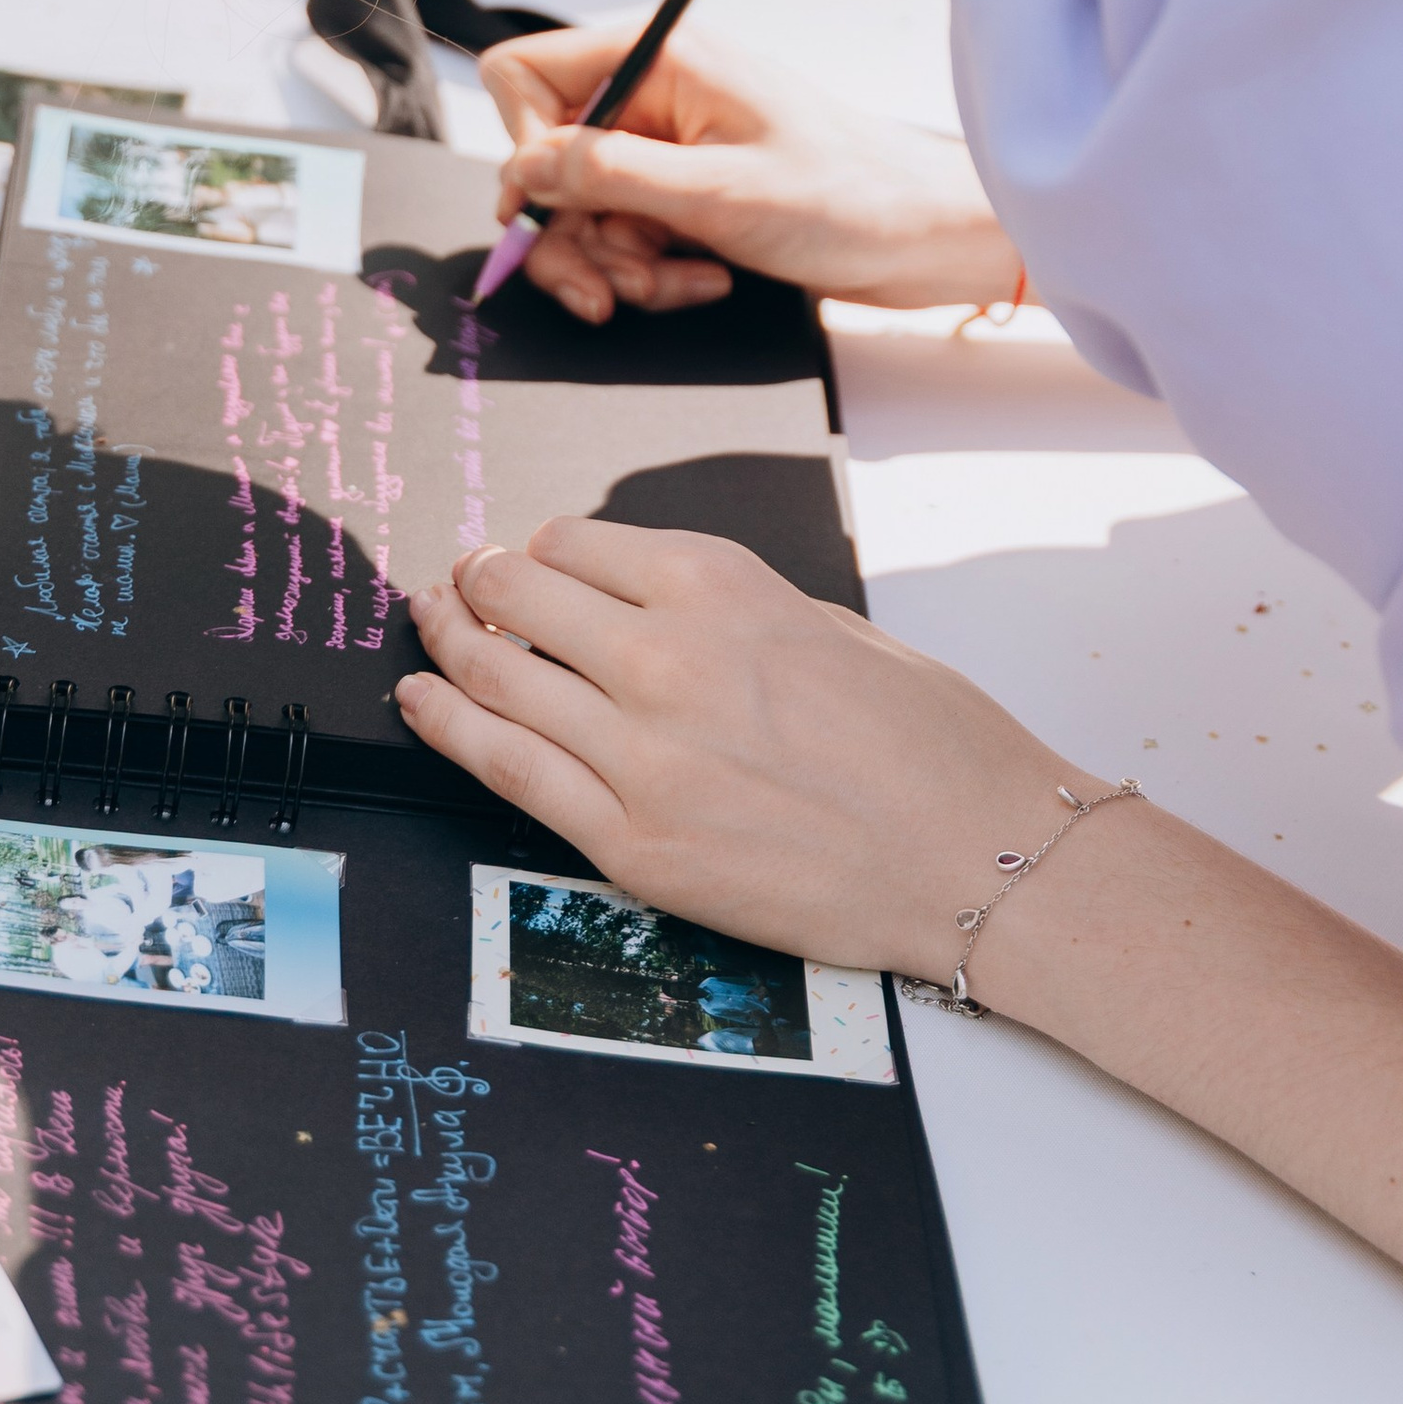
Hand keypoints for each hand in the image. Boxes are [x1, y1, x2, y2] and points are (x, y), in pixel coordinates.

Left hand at [400, 521, 1090, 986]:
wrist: (983, 860)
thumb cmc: (934, 746)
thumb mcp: (830, 624)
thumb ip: (725, 607)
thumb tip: (641, 601)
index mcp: (720, 585)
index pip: (575, 543)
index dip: (537, 550)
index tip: (524, 559)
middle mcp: (666, 657)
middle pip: (517, 598)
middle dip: (477, 583)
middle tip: (460, 583)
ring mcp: (641, 756)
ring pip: (495, 678)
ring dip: (445, 642)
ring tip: (425, 625)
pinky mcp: (633, 844)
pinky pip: (507, 772)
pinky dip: (446, 726)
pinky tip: (419, 700)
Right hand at [478, 16, 1018, 320]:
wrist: (928, 238)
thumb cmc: (849, 197)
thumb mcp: (715, 193)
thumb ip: (605, 175)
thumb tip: (520, 169)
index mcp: (659, 58)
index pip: (526, 75)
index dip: (521, 145)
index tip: (550, 207)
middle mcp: (653, 94)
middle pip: (545, 159)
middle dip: (571, 233)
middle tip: (605, 291)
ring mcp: (669, 146)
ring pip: (582, 211)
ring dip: (615, 264)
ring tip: (673, 284)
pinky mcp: (686, 193)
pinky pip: (626, 236)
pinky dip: (651, 271)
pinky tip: (703, 281)